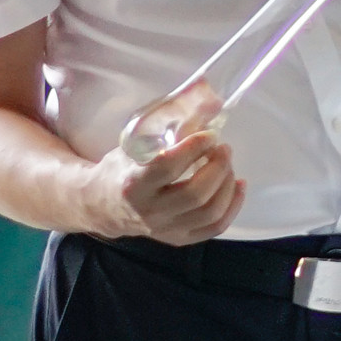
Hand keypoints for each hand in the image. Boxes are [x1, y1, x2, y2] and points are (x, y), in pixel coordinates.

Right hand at [94, 125, 242, 244]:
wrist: (102, 205)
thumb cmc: (122, 168)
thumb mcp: (135, 143)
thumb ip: (168, 125)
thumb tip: (211, 101)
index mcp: (133, 184)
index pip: (168, 167)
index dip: (194, 148)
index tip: (209, 134)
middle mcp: (149, 211)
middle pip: (195, 194)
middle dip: (218, 167)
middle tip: (223, 148)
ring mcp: (164, 229)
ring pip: (210, 213)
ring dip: (228, 184)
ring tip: (227, 164)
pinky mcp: (177, 239)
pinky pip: (215, 227)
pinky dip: (233, 205)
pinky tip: (237, 185)